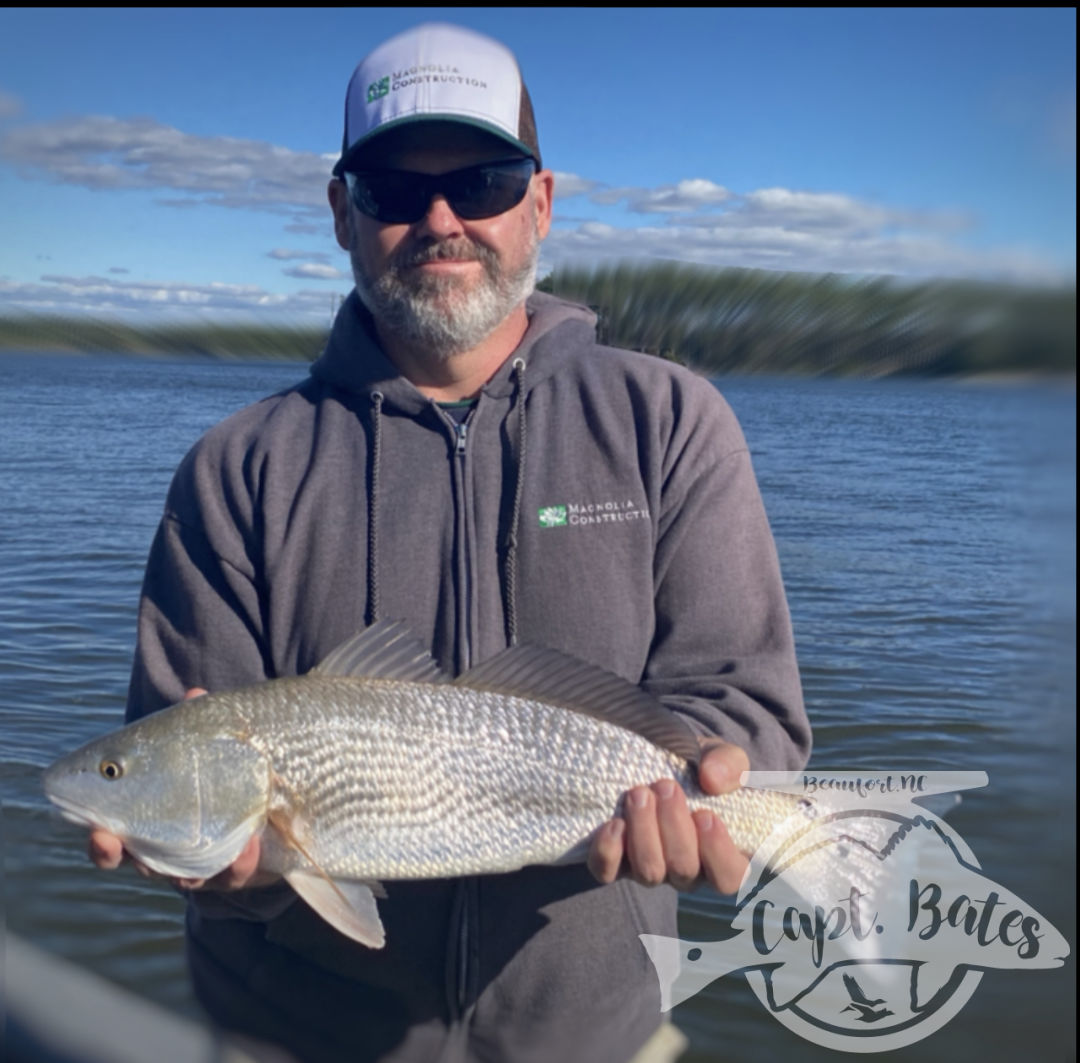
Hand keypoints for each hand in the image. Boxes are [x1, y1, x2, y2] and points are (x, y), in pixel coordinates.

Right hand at [87, 687, 273, 890]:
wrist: (277, 793)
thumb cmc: (225, 766)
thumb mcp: (214, 743)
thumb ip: (201, 723)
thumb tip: (194, 691)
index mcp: (150, 819)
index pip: (115, 838)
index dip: (102, 842)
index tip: (97, 831)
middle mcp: (169, 847)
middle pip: (138, 862)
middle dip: (121, 856)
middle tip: (110, 842)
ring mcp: (203, 862)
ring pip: (184, 878)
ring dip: (184, 872)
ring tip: (186, 862)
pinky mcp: (240, 869)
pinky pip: (236, 875)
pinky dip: (239, 864)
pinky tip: (248, 845)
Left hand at [587, 739, 749, 893]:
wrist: (660, 759)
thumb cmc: (702, 768)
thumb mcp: (724, 759)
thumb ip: (730, 766)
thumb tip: (712, 779)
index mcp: (723, 853)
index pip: (731, 878)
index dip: (718, 853)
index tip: (705, 815)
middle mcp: (688, 870)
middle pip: (684, 870)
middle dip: (673, 826)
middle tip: (665, 785)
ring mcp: (652, 868)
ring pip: (649, 872)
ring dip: (644, 832)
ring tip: (639, 793)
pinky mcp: (617, 862)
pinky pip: (608, 873)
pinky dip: (609, 852)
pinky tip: (614, 824)